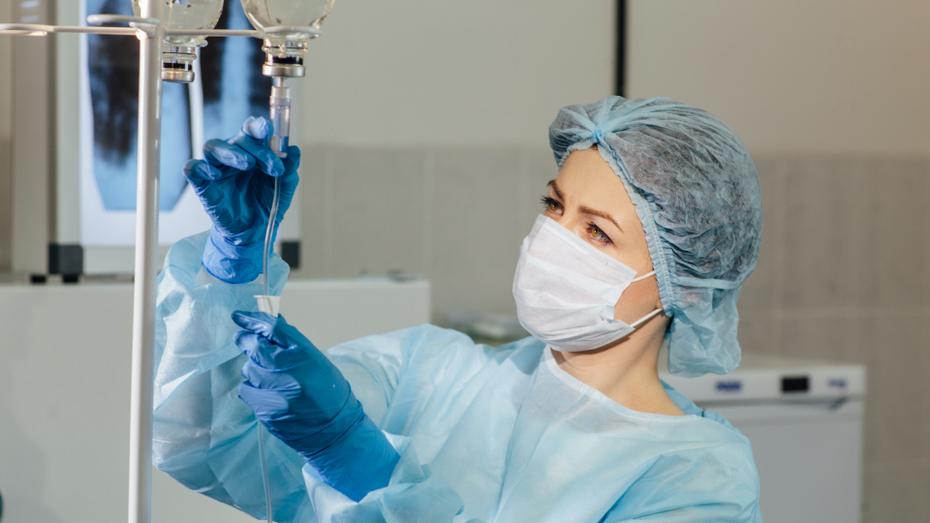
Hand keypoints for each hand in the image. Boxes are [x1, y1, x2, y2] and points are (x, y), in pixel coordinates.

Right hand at [185, 116, 299, 283]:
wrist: (255, 231)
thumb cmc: (267, 203)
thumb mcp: (284, 187)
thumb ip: (289, 169)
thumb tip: (294, 150)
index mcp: (252, 151)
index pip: (251, 130)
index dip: (258, 126)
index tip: (268, 130)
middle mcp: (232, 155)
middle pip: (237, 139)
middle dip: (256, 148)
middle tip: (272, 166)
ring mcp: (216, 168)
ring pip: (212, 147)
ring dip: (231, 152)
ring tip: (247, 164)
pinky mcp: (203, 184)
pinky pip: (192, 168)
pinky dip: (201, 167)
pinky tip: (216, 174)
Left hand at [233, 311, 398, 500]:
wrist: (334, 430)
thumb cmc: (329, 392)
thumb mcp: (316, 360)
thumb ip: (291, 343)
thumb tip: (268, 323)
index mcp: (305, 354)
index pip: (273, 328)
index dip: (253, 319)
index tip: (239, 316)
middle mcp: (289, 371)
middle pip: (255, 346)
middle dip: (247, 341)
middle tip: (246, 341)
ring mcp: (275, 391)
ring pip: (248, 368)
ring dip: (254, 368)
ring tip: (271, 376)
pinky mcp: (265, 409)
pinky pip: (247, 389)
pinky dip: (253, 387)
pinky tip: (267, 392)